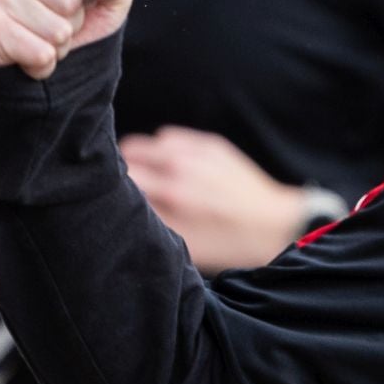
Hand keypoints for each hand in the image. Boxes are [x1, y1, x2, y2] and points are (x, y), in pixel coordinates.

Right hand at [0, 0, 132, 77]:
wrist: (61, 57)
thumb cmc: (86, 15)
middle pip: (68, 1)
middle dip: (74, 19)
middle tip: (63, 20)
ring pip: (54, 29)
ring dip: (61, 43)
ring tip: (49, 37)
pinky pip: (34, 50)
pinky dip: (45, 61)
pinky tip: (39, 54)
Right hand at [119, 126, 306, 273]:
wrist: (276, 227)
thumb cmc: (227, 244)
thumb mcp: (183, 246)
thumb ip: (147, 224)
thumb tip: (117, 210)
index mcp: (170, 197)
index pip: (116, 178)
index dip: (108, 188)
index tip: (107, 197)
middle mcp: (179, 168)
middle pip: (123, 155)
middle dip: (121, 171)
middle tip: (129, 189)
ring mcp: (195, 152)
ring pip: (144, 143)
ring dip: (141, 159)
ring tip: (151, 179)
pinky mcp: (210, 144)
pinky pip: (168, 137)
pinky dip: (164, 150)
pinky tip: (173, 168)